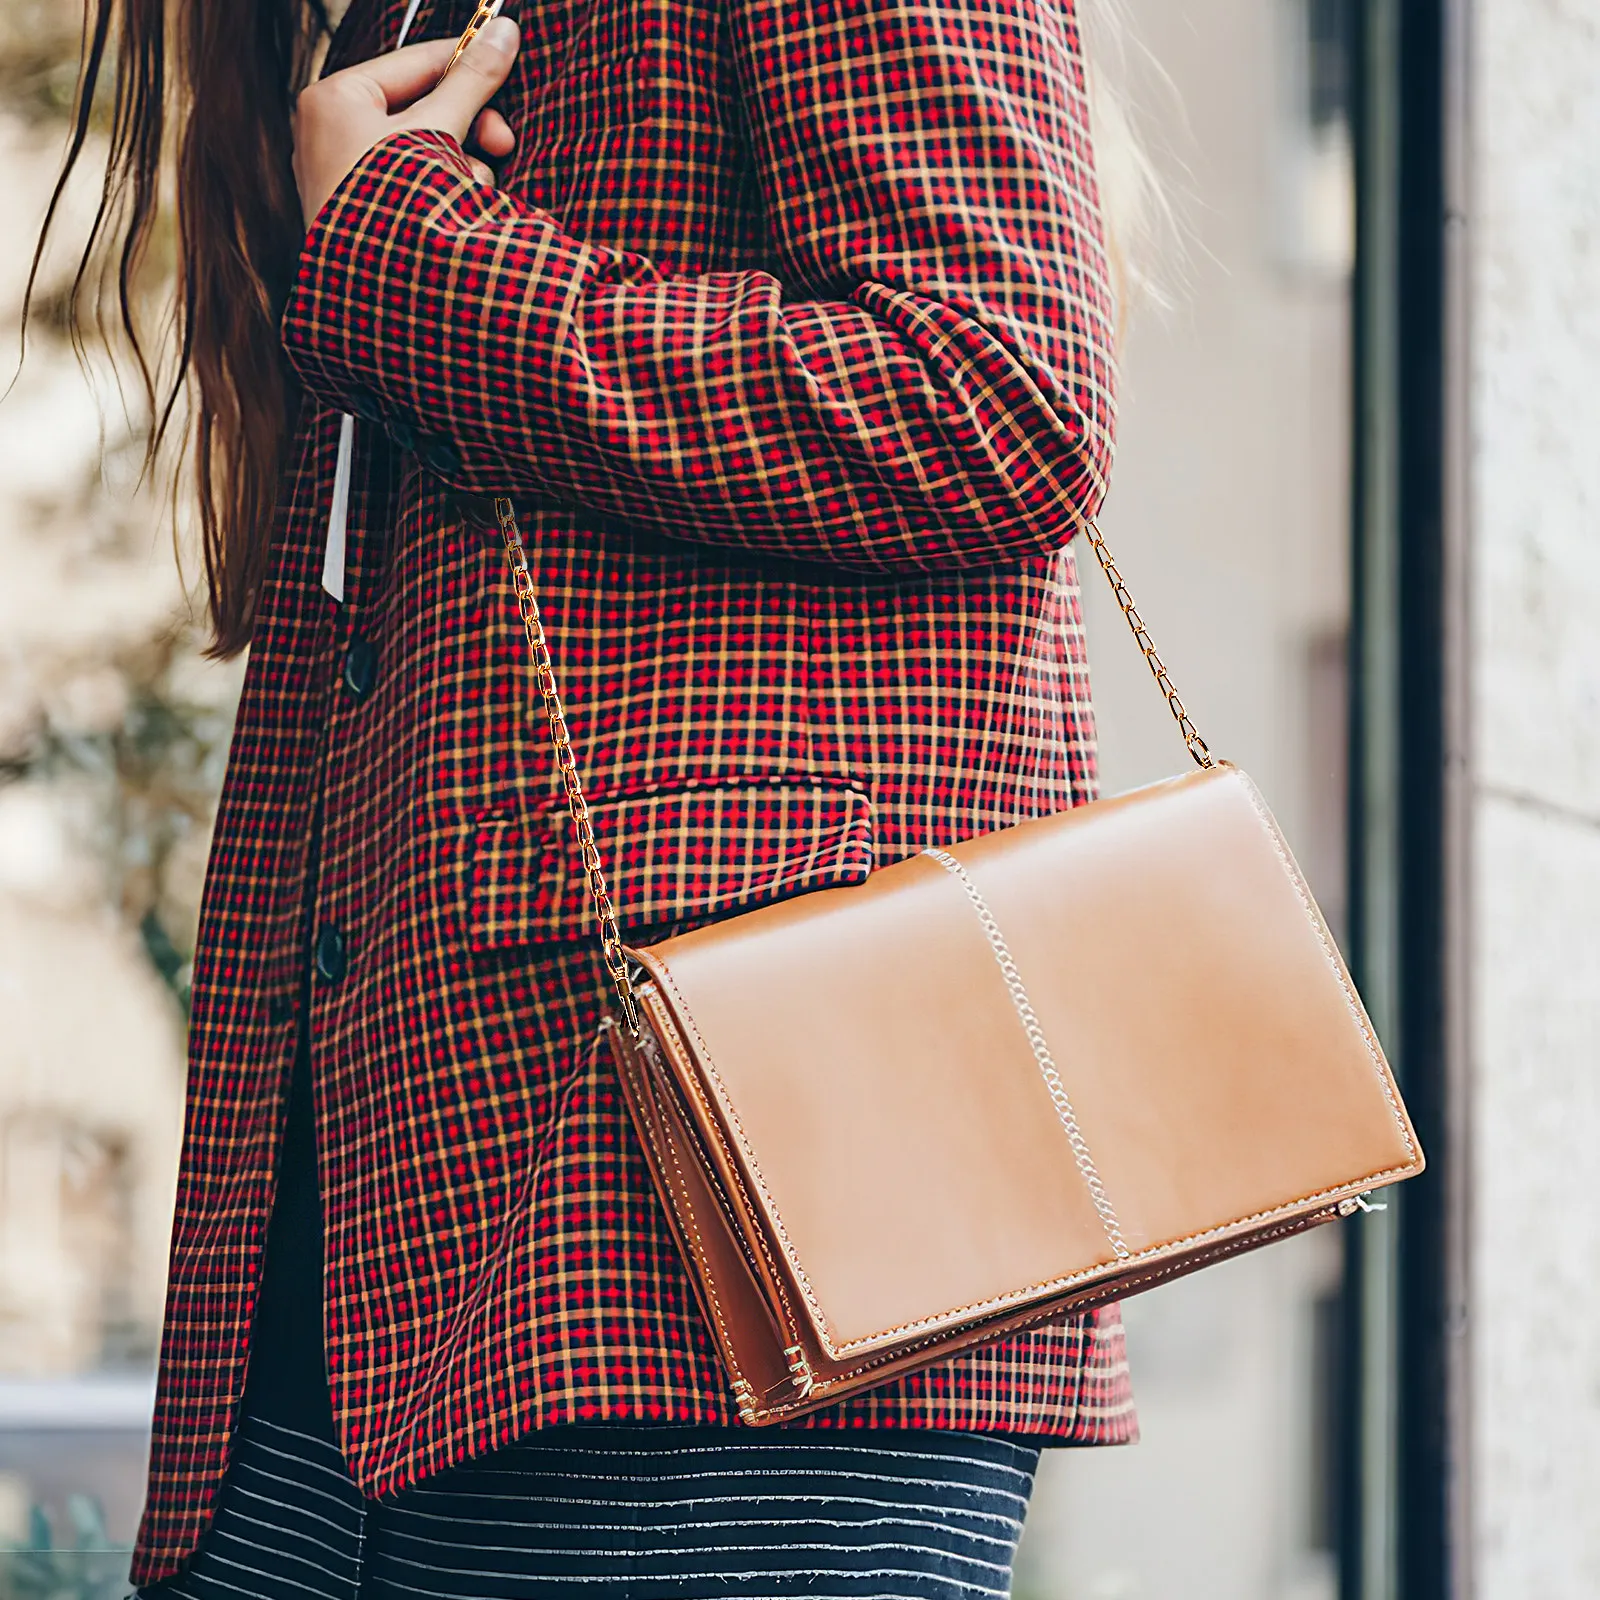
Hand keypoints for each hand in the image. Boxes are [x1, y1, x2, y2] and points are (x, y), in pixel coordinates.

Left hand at [291, 16, 519, 226]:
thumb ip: (471, 82)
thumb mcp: (437, 133)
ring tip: (473, 195)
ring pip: (420, 149)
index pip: (415, 61)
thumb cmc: (392, 208)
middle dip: (467, 131)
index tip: (509, 67)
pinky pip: (407, 182)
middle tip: (505, 146)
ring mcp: (342, 174)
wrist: (373, 302)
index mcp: (335, 98)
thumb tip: (505, 28)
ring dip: (460, 168)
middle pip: (419, 107)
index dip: (467, 65)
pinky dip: (440, 193)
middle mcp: (328, 130)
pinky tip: (456, 214)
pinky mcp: (359, 213)